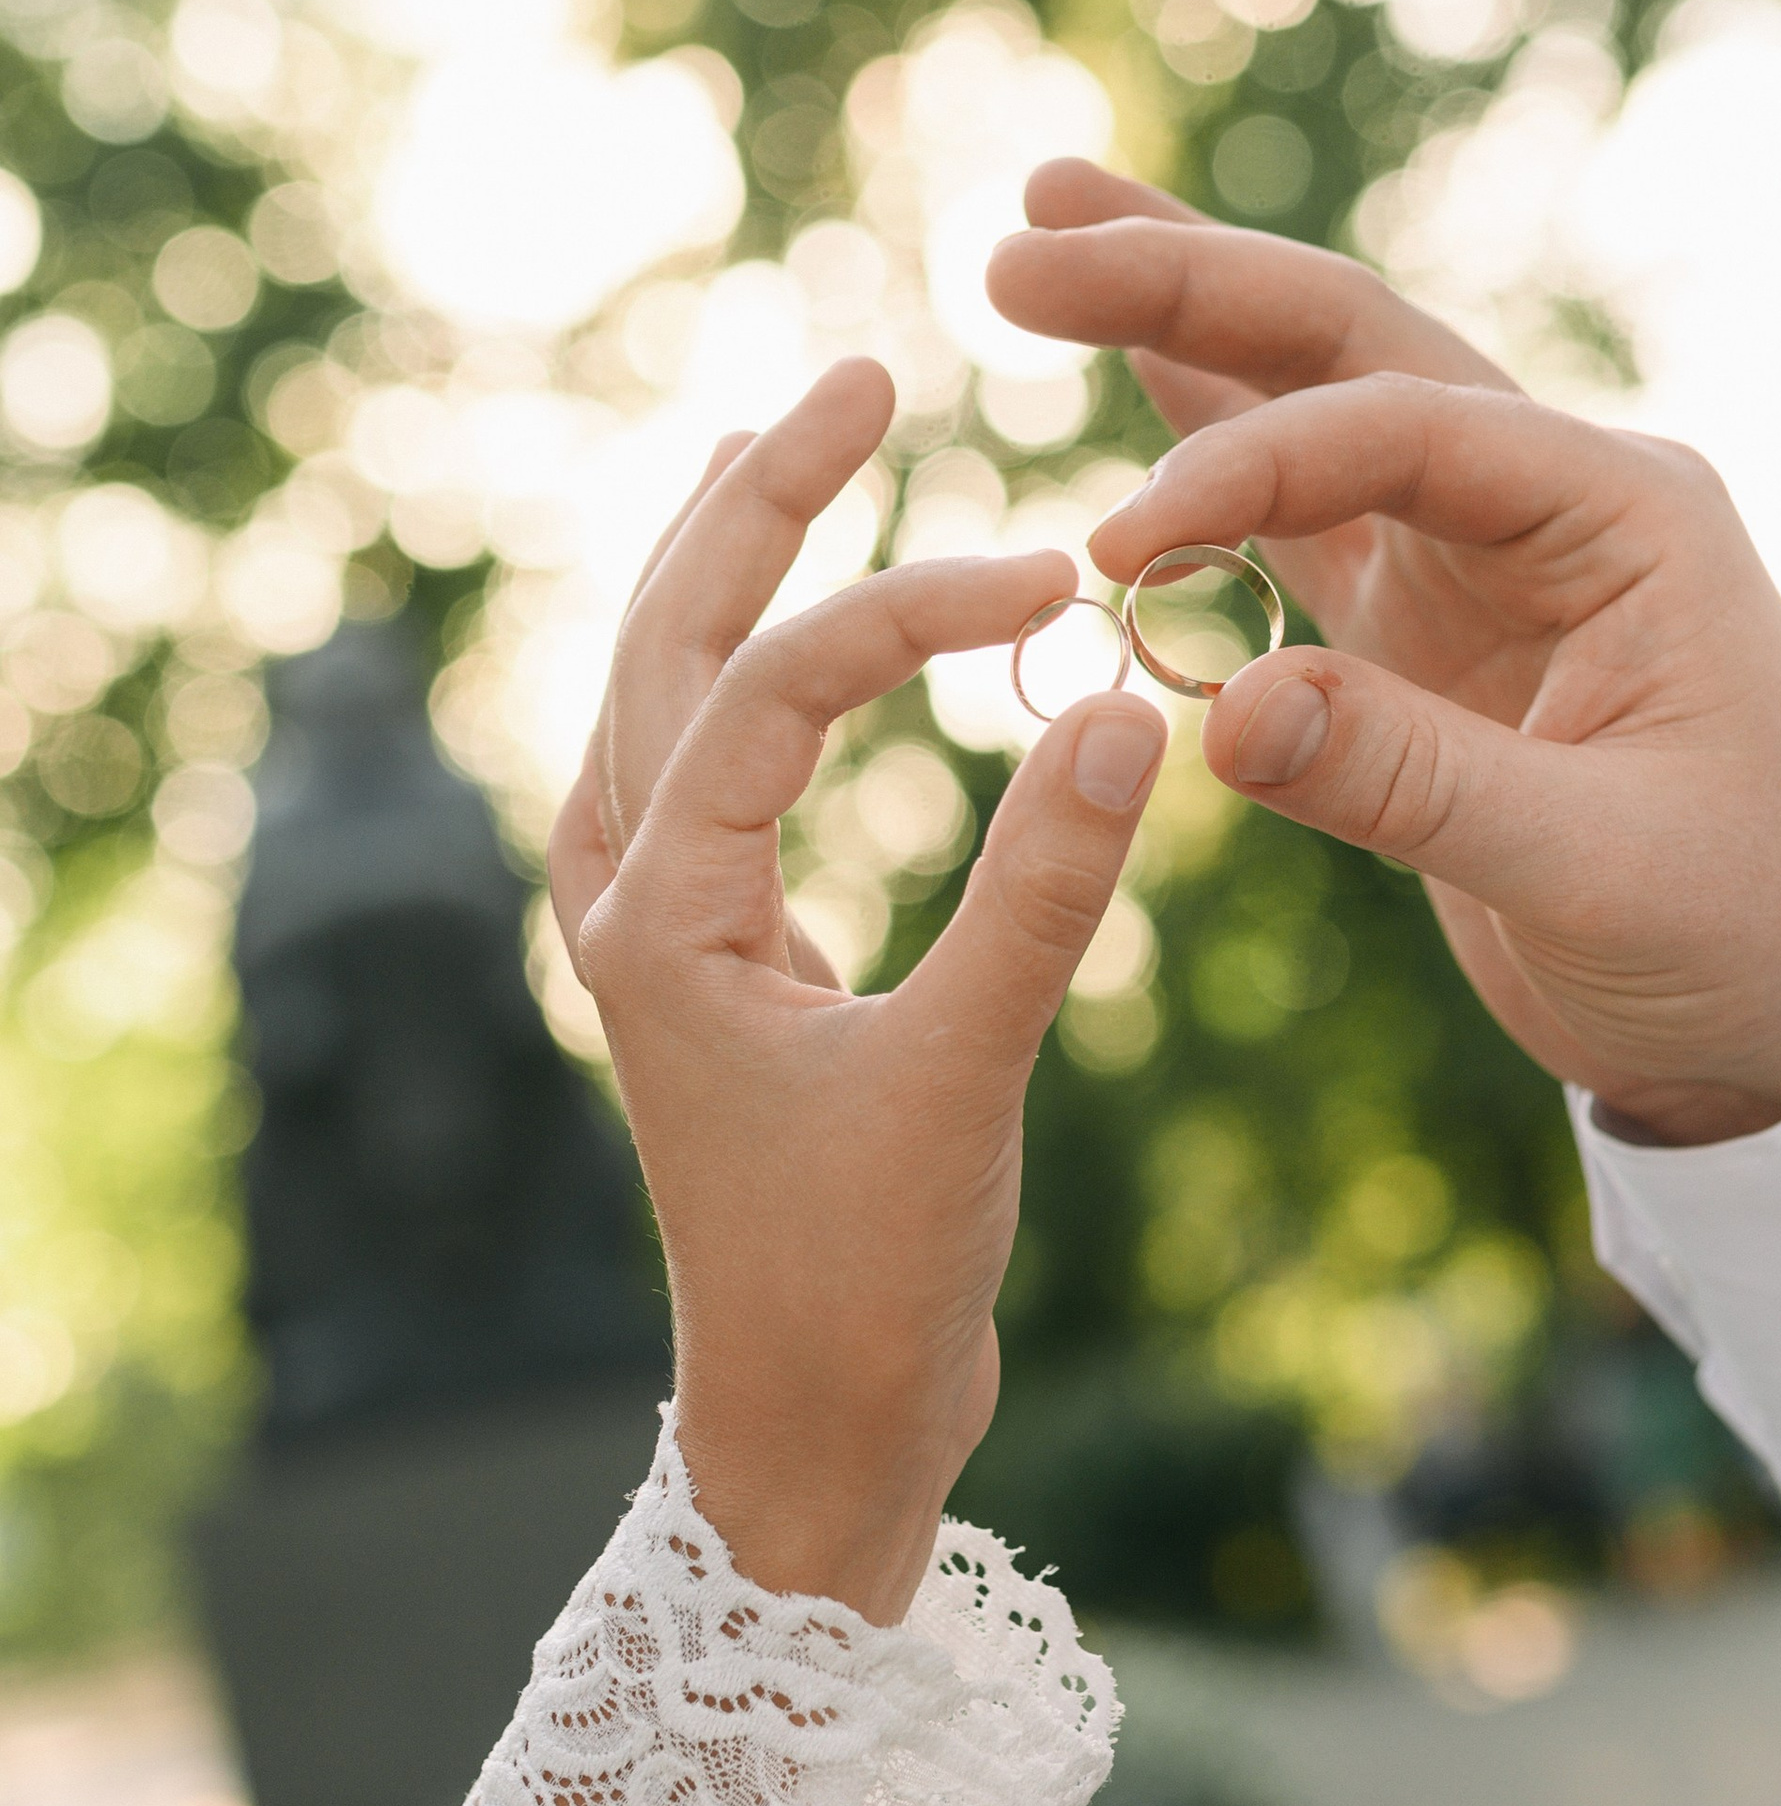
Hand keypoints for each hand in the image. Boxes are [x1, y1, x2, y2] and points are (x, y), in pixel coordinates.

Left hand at [550, 361, 1166, 1618]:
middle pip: (669, 638)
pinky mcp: (710, 960)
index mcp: (661, 914)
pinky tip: (780, 639)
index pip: (778, 689)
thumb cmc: (869, 1276)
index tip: (1061, 581)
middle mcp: (628, 896)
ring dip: (728, 565)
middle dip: (759, 502)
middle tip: (860, 377)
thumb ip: (1044, 891)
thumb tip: (1127, 705)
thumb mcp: (969, 1074)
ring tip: (791, 450)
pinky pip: (703, 764)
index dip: (917, 609)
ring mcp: (660, 926)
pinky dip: (743, 672)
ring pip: (664, 692)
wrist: (811, 1428)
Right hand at [987, 168, 1780, 1147]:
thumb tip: (1219, 714)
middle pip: (1352, 349)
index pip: (1403, 433)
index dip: (1247, 471)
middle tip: (1030, 234)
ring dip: (1187, 324)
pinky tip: (1131, 374)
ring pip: (1316, 406)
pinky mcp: (1430, 634)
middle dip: (1190, 283)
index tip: (1114, 552)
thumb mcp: (1594, 870)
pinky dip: (1211, 448)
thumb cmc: (1742, 938)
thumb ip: (1411, 783)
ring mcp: (1486, 558)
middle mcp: (1555, 502)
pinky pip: (1303, 516)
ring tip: (1044, 236)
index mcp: (1627, 514)